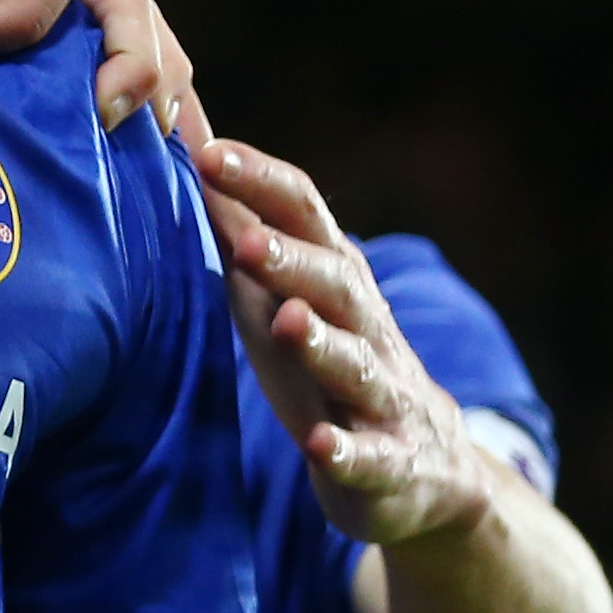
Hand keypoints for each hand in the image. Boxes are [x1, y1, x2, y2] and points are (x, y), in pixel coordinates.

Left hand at [197, 138, 493, 551]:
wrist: (424, 470)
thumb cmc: (326, 363)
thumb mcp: (283, 291)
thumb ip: (240, 225)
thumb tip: (189, 143)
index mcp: (335, 278)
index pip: (305, 216)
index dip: (260, 183)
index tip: (208, 152)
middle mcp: (367, 328)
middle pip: (335, 283)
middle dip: (293, 260)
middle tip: (245, 240)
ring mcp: (381, 396)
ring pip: (356, 364)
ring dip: (323, 343)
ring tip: (290, 322)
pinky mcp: (386, 462)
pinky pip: (366, 456)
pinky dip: (344, 449)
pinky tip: (319, 445)